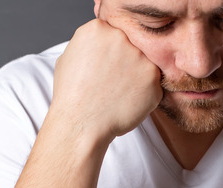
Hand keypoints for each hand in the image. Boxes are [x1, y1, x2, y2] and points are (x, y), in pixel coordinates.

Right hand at [48, 19, 161, 143]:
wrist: (82, 124)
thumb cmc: (72, 96)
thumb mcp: (69, 57)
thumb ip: (90, 44)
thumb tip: (102, 44)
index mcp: (98, 29)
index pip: (114, 33)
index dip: (111, 53)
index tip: (106, 67)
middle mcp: (120, 37)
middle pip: (131, 46)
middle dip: (125, 63)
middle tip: (112, 83)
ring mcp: (139, 57)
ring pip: (143, 64)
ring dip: (135, 78)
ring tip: (117, 94)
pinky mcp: (153, 77)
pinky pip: (153, 84)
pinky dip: (144, 95)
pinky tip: (126, 102)